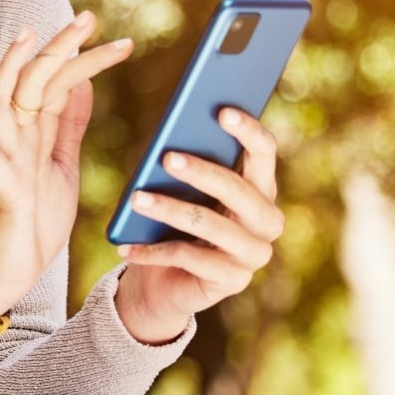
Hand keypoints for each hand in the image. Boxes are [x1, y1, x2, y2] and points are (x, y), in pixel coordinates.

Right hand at [0, 11, 133, 307]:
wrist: (12, 270)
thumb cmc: (33, 218)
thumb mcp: (62, 164)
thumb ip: (68, 124)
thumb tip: (84, 82)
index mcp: (37, 131)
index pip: (59, 82)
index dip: (84, 58)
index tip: (120, 41)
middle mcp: (18, 137)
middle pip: (34, 81)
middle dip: (58, 48)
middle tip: (87, 17)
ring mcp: (5, 159)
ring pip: (2, 104)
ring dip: (14, 70)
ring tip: (28, 39)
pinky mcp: (0, 188)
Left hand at [113, 107, 285, 341]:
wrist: (164, 283)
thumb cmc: (174, 222)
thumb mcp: (182, 189)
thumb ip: (187, 160)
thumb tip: (172, 135)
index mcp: (261, 187)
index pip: (264, 152)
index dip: (247, 131)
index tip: (222, 111)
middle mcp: (267, 221)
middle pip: (239, 190)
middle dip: (202, 172)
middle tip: (167, 157)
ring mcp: (253, 255)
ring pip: (211, 225)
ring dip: (170, 210)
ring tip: (137, 199)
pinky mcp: (233, 282)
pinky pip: (191, 259)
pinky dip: (155, 252)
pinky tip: (127, 248)